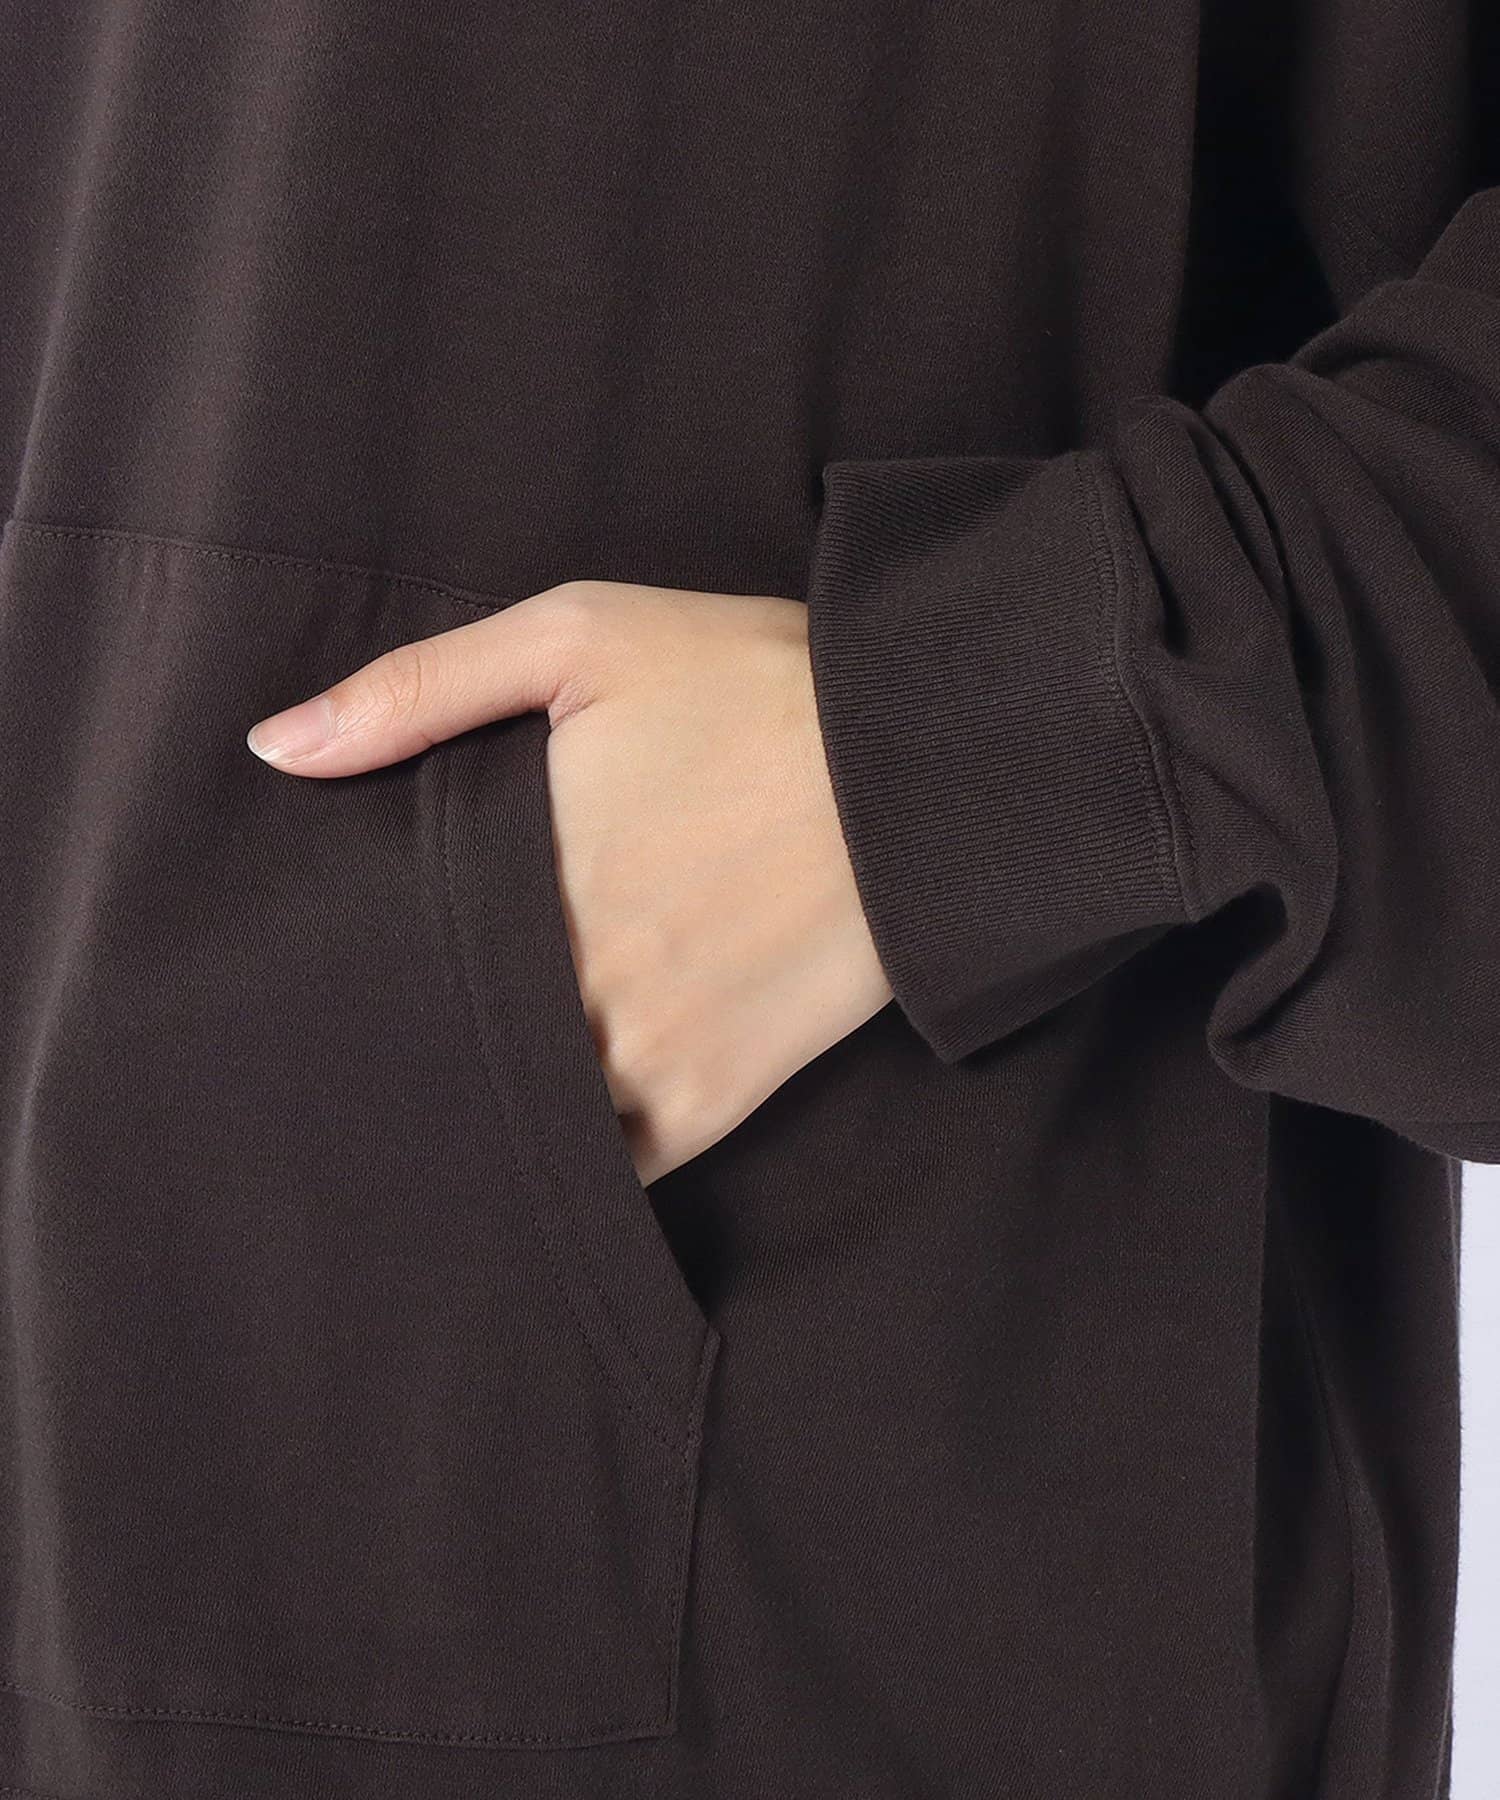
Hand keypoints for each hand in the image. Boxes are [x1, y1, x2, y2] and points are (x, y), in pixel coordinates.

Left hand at [245, 579, 894, 1182]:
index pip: (386, 968)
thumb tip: (273, 749)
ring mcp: (646, 1056)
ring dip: (482, 1109)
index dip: (346, 983)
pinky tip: (546, 1131)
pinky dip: (571, 1159)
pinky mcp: (716, 1098)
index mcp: (522, 876)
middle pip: (444, 1053)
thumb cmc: (753, 683)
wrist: (930, 756)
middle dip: (406, 1050)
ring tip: (446, 1093)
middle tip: (364, 1049)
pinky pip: (613, 1169)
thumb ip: (417, 691)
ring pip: (519, 1122)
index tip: (319, 983)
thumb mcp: (579, 635)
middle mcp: (572, 986)